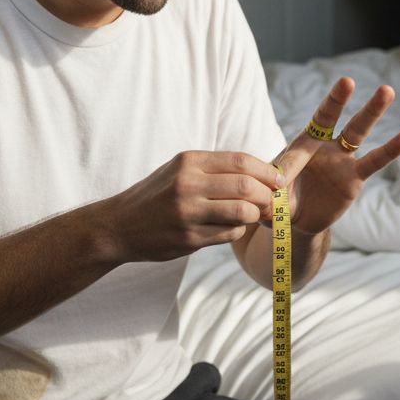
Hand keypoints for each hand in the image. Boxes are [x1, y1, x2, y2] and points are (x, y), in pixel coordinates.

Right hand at [103, 151, 281, 261]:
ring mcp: (188, 212)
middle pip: (246, 186)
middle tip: (273, 202)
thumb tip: (262, 175)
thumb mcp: (180, 170)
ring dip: (256, 215)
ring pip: (242, 212)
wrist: (119, 225)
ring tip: (255, 216)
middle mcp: (188, 184)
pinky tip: (232, 227)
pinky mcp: (188, 238)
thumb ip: (216, 170)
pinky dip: (238, 230)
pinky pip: (229, 234)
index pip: (241, 161)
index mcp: (189, 161)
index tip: (280, 181)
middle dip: (267, 196)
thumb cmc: (157, 195)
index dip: (267, 172)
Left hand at [274, 77, 399, 234]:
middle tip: (347, 80)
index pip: (303, 135)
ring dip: (372, 111)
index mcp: (301, 144)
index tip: (308, 137)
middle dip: (337, 99)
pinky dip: (390, 150)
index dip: (300, 144)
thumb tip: (274, 186)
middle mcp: (323, 145)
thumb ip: (272, 192)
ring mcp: (341, 159)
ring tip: (387, 90)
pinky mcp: (354, 178)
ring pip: (357, 131)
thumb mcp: (271, 196)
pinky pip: (374, 161)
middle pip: (331, 117)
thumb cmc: (279, 201)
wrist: (297, 219)